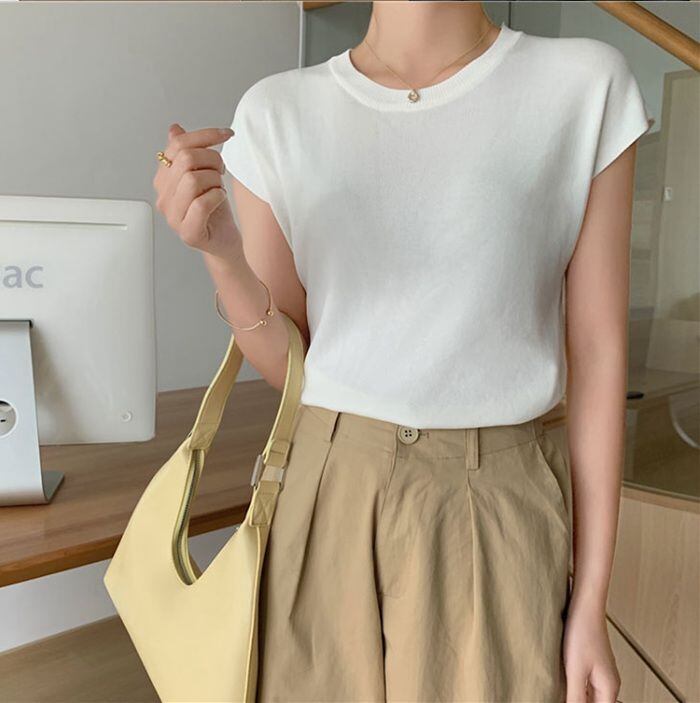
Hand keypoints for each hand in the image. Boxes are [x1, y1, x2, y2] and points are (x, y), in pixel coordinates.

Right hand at [153, 123, 240, 259]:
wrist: (224, 243)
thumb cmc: (215, 211)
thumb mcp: (203, 175)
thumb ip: (188, 153)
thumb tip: (174, 129)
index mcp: (164, 179)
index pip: (177, 144)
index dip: (205, 135)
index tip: (227, 134)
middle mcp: (164, 197)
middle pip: (185, 159)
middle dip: (212, 159)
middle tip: (221, 171)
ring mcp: (173, 216)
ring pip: (192, 179)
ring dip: (215, 180)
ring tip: (218, 188)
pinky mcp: (188, 232)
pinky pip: (202, 203)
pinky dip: (217, 197)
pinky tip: (220, 199)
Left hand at [564, 605, 620, 702]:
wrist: (584, 605)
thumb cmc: (582, 632)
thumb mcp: (575, 670)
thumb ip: (575, 697)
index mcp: (609, 688)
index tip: (568, 701)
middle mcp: (608, 681)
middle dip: (579, 702)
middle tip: (562, 697)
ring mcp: (601, 671)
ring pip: (591, 695)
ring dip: (578, 696)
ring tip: (560, 693)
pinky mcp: (592, 661)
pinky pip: (586, 683)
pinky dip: (576, 687)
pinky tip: (563, 683)